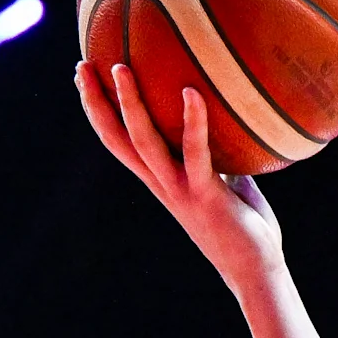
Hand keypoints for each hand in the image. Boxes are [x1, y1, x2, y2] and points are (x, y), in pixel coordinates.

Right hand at [75, 63, 285, 291]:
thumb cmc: (244, 226)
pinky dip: (194, 121)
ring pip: (144, 143)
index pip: (119, 141)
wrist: (255, 271)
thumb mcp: (226, 181)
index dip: (97, 111)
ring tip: (120, 68)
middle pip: (117, 139)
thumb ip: (216, 154)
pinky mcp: (205, 194)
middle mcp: (161, 183)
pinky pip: (196, 152)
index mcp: (160, 179)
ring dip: (130, 105)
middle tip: (82, 66)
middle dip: (95, 103)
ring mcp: (180, 189)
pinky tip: (191, 92)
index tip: (85, 77)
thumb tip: (228, 120)